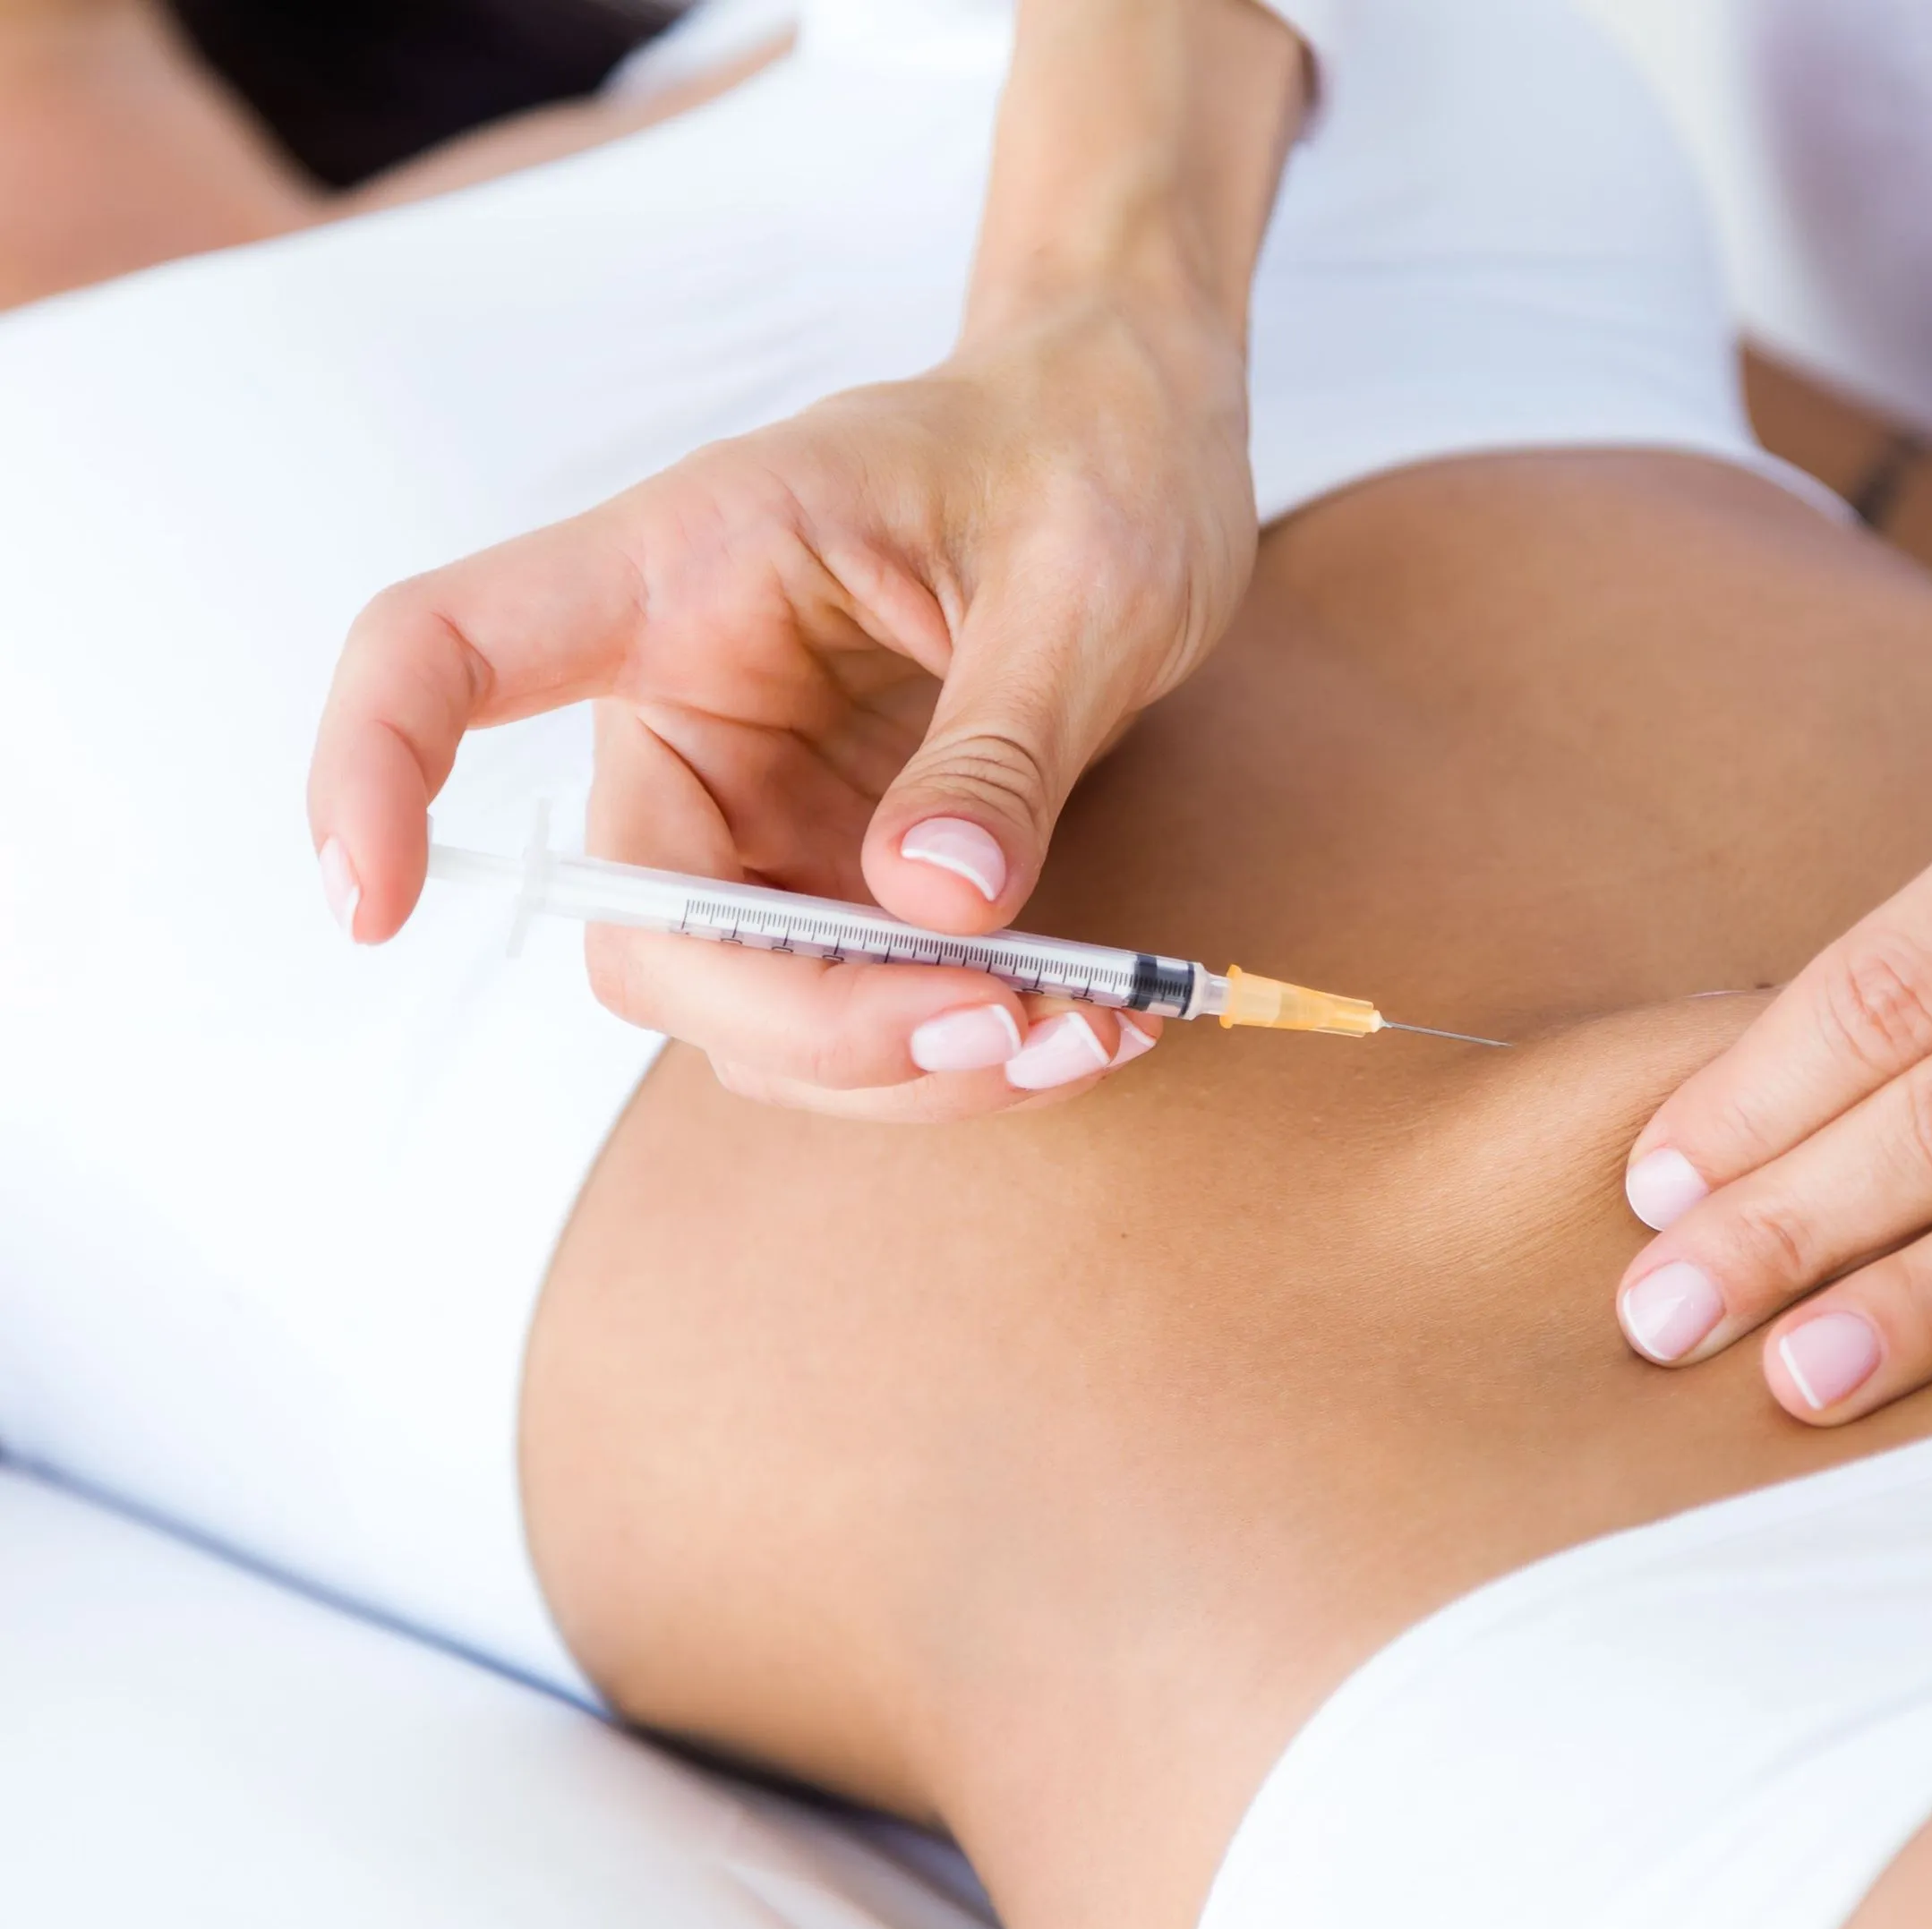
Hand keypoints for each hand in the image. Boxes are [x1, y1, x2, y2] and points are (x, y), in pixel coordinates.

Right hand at [306, 284, 1256, 1117]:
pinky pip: (859, 1013)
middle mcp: (692, 712)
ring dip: (911, 1064)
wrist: (1138, 441)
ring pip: (756, 1015)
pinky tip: (1093, 1029)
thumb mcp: (1076, 576)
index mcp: (686, 571)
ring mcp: (761, 815)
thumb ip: (1001, 743)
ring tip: (1097, 1031)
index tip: (373, 908)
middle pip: (646, 931)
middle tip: (1007, 1021)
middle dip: (812, 1020)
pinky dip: (966, 1049)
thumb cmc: (1084, 452)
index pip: (442, 650)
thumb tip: (935, 905)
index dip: (373, 771)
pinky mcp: (843, 880)